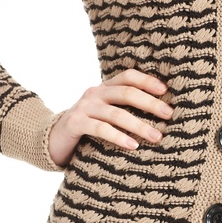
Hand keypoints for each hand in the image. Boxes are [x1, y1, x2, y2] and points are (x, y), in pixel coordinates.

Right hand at [48, 70, 172, 165]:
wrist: (52, 139)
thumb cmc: (87, 128)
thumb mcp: (105, 114)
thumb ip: (123, 109)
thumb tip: (161, 114)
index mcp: (105, 87)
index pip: (128, 76)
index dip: (148, 81)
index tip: (166, 91)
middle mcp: (95, 93)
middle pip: (127, 92)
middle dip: (150, 103)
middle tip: (169, 115)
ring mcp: (84, 107)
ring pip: (116, 113)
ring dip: (139, 125)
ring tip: (156, 136)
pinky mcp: (75, 123)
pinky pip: (101, 129)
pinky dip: (118, 137)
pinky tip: (133, 146)